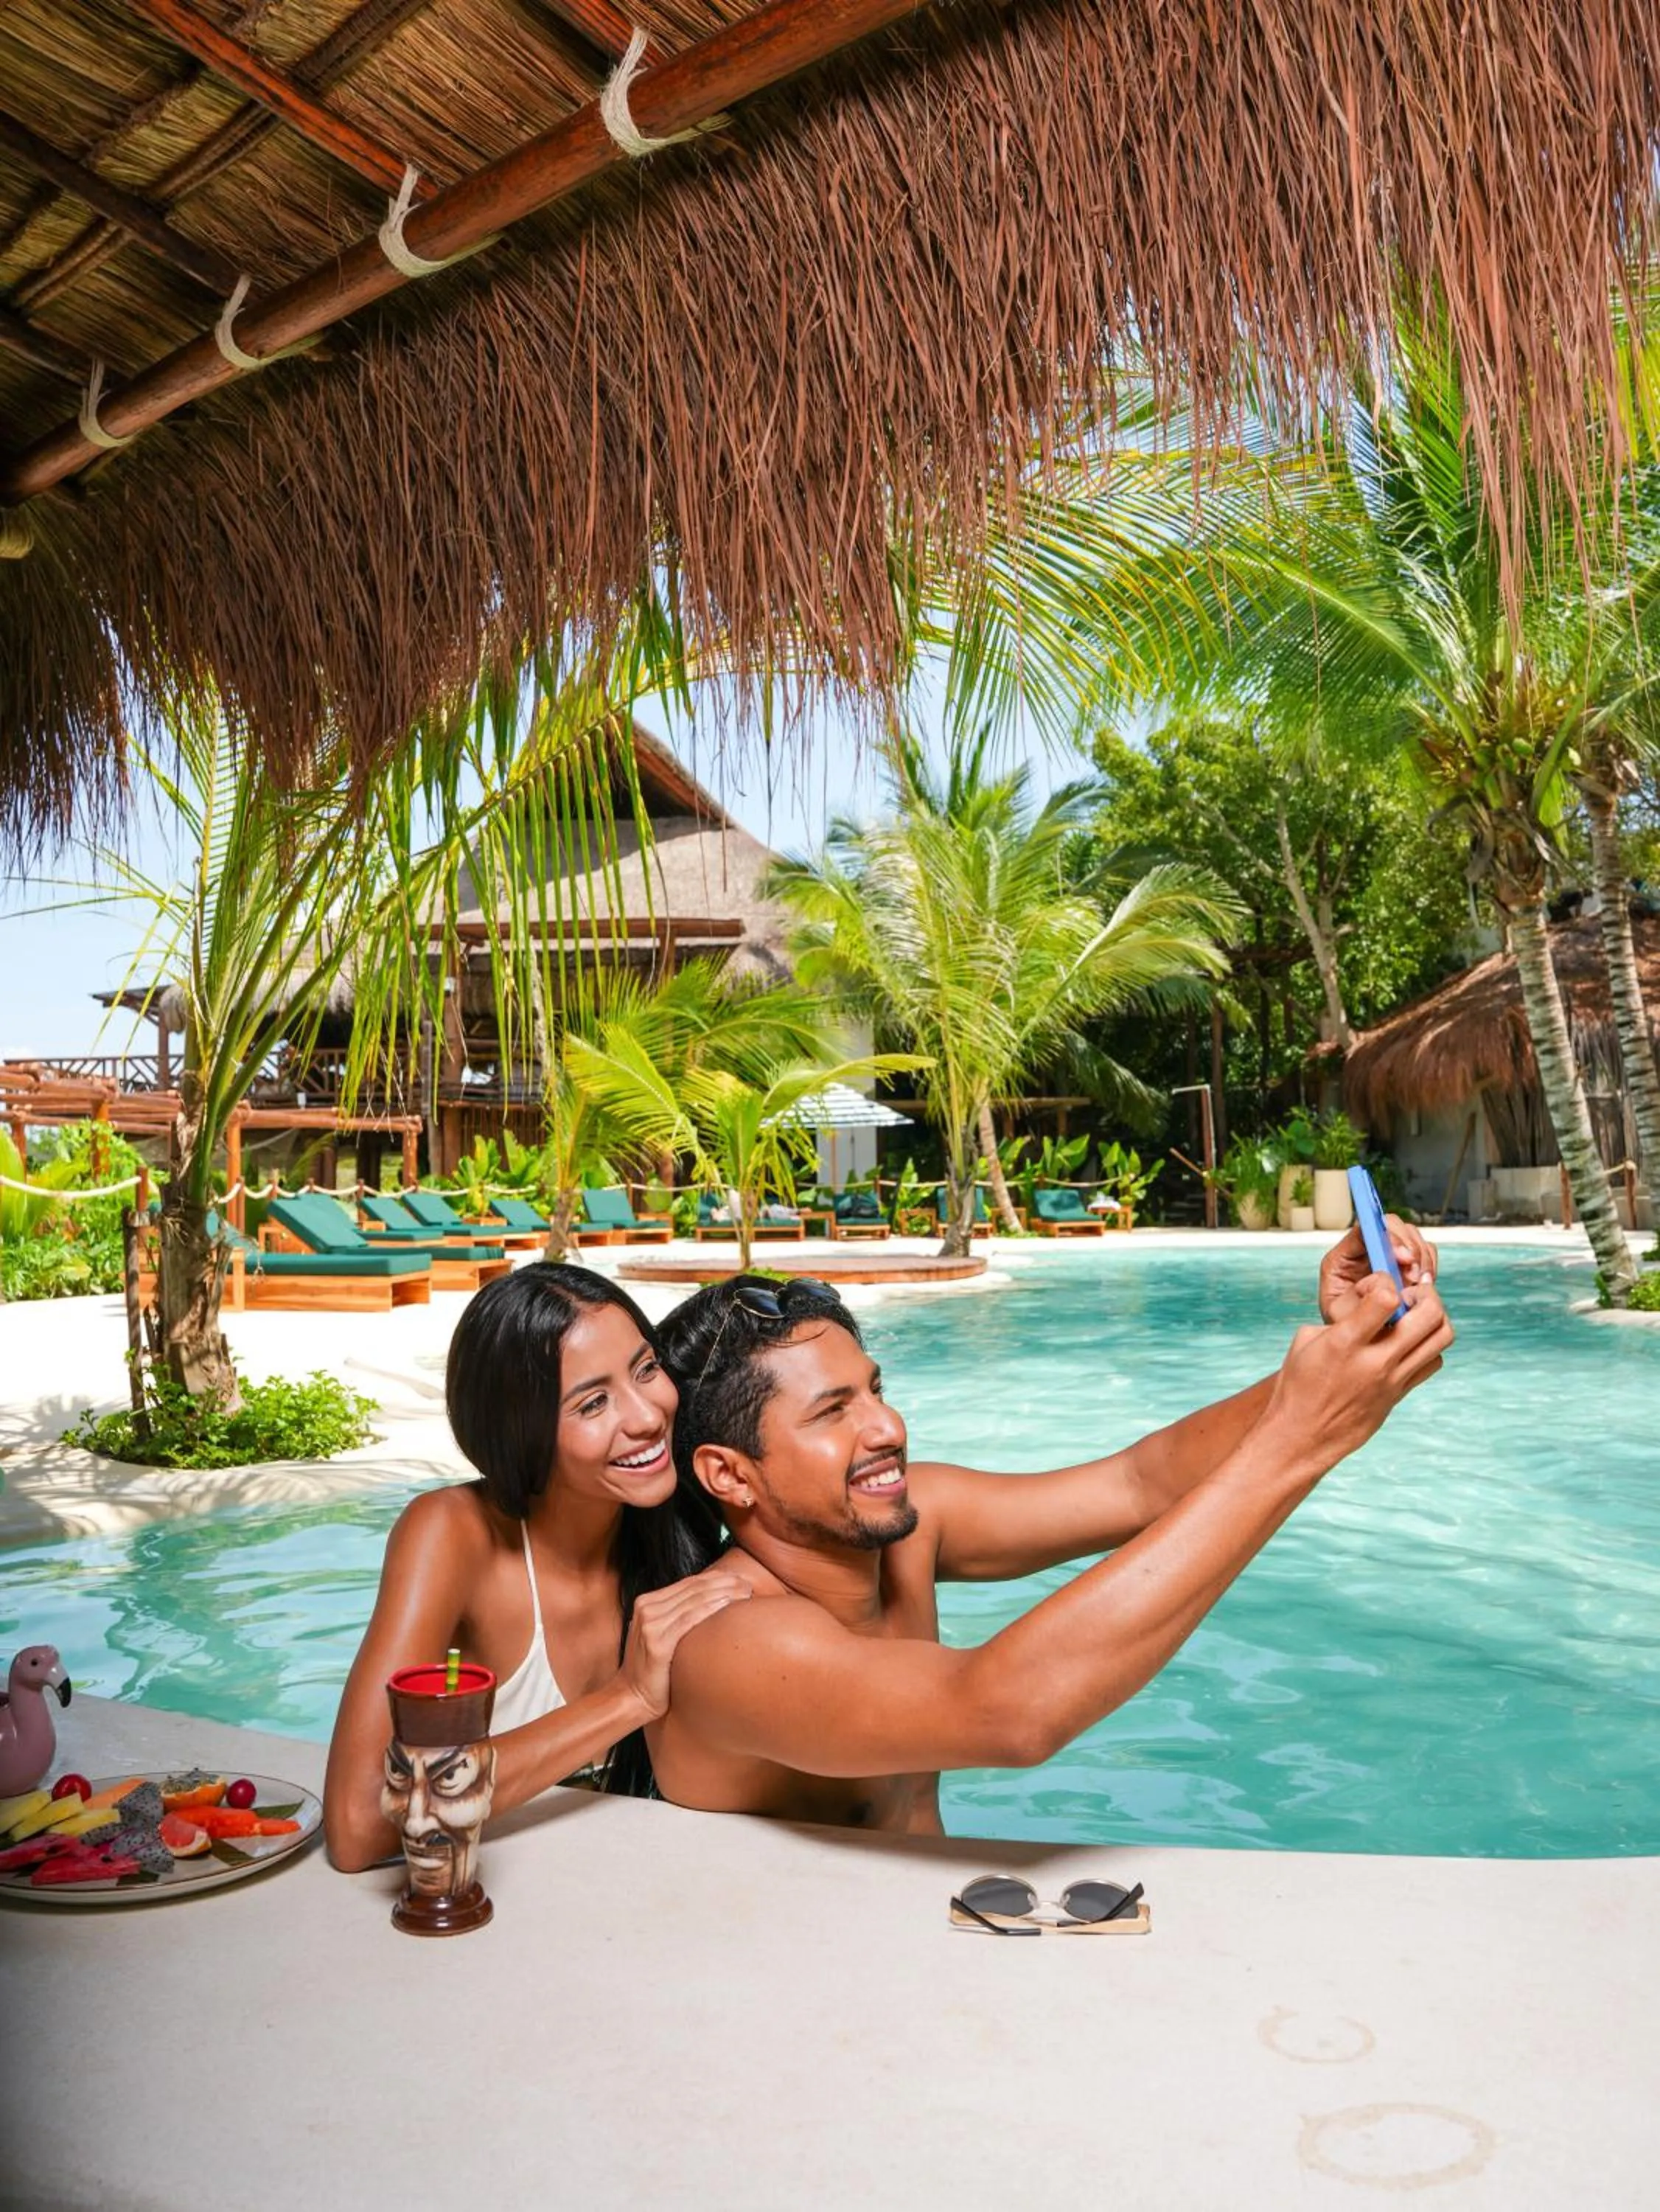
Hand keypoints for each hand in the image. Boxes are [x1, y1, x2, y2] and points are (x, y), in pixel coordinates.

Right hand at [617, 1569, 751, 1722]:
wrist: (631, 1697)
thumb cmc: (652, 1669)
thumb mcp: (660, 1634)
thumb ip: (676, 1616)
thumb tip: (711, 1604)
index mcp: (647, 1602)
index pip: (688, 1583)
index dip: (716, 1578)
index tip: (739, 1578)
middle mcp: (646, 1608)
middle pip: (693, 1588)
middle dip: (724, 1583)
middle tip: (748, 1584)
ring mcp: (650, 1624)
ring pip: (693, 1600)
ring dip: (723, 1593)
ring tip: (745, 1593)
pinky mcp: (656, 1643)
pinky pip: (688, 1620)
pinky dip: (709, 1609)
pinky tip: (727, 1604)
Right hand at [1267, 1275, 1454, 1474]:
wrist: (1302, 1436)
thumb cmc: (1298, 1385)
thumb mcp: (1306, 1340)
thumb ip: (1342, 1318)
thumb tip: (1370, 1303)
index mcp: (1344, 1343)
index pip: (1386, 1298)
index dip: (1384, 1281)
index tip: (1375, 1286)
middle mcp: (1376, 1361)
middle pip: (1430, 1314)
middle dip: (1423, 1293)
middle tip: (1407, 1295)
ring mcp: (1393, 1380)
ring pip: (1442, 1336)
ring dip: (1433, 1317)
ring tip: (1413, 1316)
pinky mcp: (1400, 1394)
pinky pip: (1433, 1362)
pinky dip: (1428, 1345)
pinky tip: (1407, 1343)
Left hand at [1319, 1213, 1435, 1322]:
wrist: (1355, 1339)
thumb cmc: (1343, 1326)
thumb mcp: (1341, 1314)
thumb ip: (1359, 1296)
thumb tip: (1386, 1279)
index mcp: (1343, 1257)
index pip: (1366, 1229)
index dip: (1389, 1237)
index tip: (1404, 1258)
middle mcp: (1365, 1249)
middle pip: (1395, 1227)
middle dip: (1410, 1249)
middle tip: (1413, 1278)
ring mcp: (1387, 1254)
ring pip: (1414, 1239)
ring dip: (1421, 1261)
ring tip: (1415, 1286)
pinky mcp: (1405, 1265)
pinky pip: (1426, 1255)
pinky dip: (1429, 1268)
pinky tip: (1421, 1286)